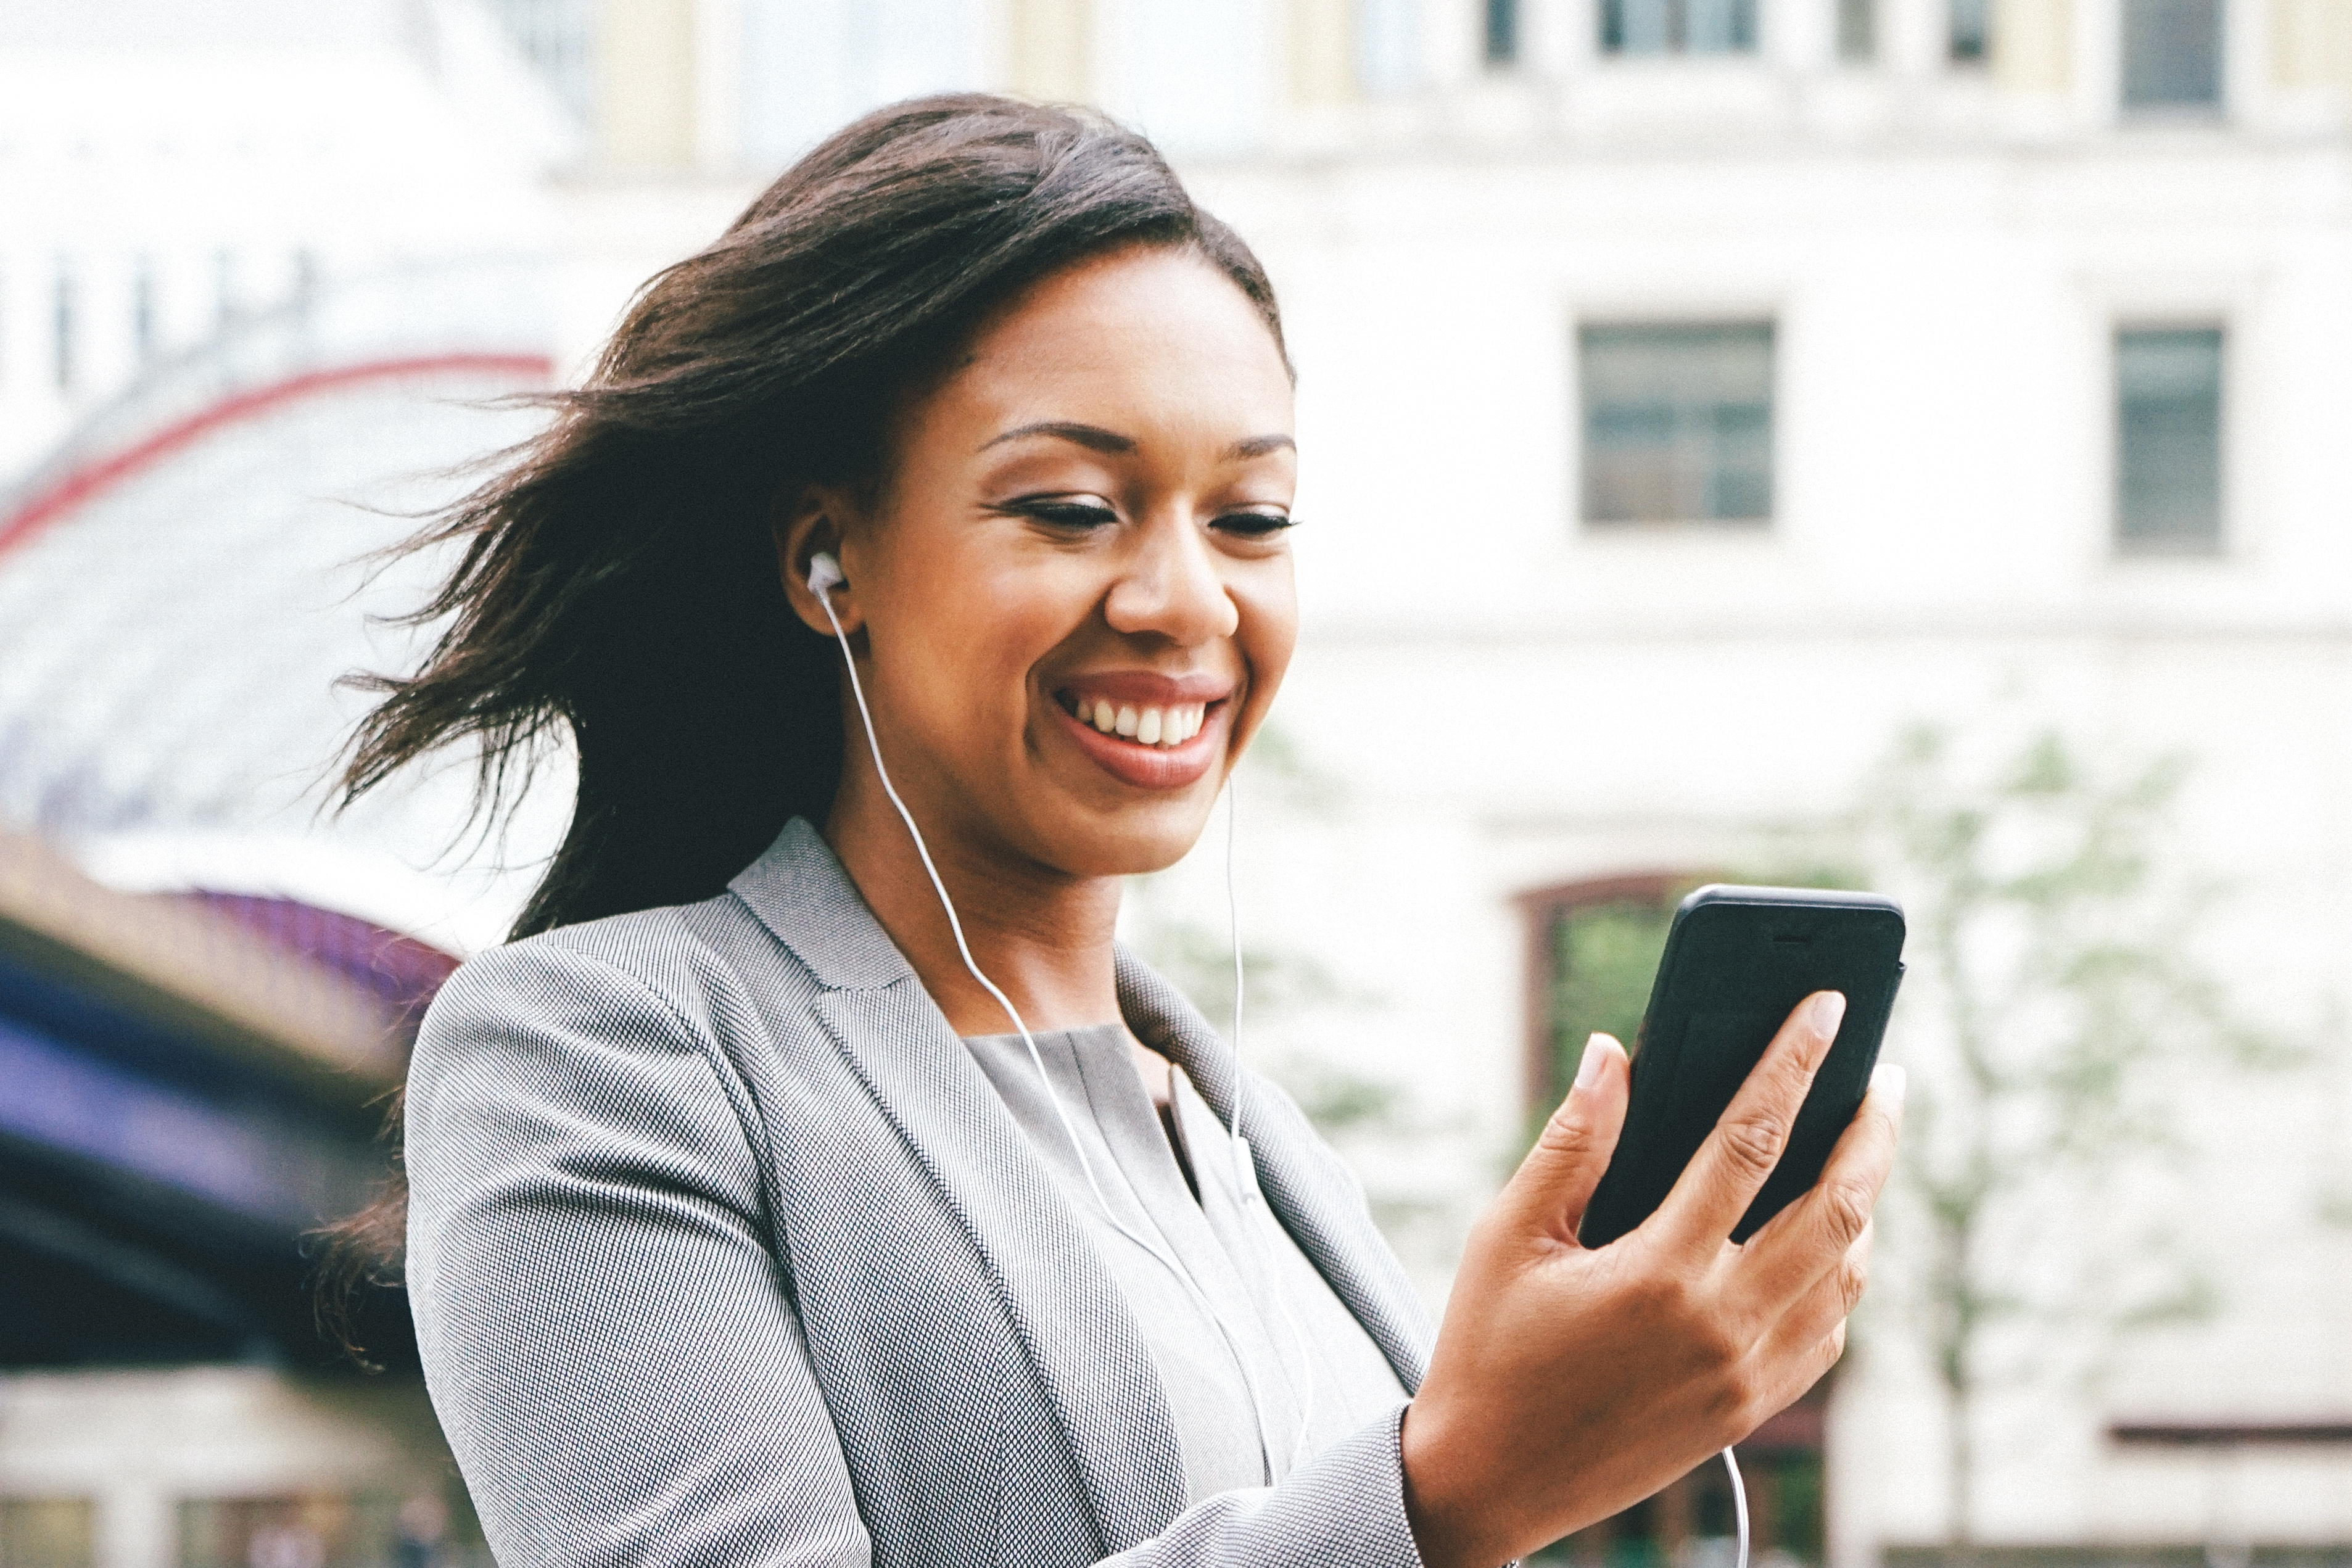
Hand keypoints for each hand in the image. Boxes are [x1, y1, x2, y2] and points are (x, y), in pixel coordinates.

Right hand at [1399, 992, 1904, 1567]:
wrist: (1489, 1480)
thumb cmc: (1488, 1348)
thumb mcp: (1509, 1234)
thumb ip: (1573, 1140)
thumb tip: (1612, 1053)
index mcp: (1658, 1273)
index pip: (1750, 1141)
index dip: (1792, 1064)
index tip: (1827, 1009)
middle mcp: (1721, 1327)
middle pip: (1838, 1209)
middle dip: (1871, 1132)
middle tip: (1883, 1078)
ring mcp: (1747, 1377)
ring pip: (1849, 1273)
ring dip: (1866, 1203)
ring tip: (1859, 1149)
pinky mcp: (1751, 1411)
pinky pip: (1829, 1330)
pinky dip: (1843, 1274)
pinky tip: (1824, 1238)